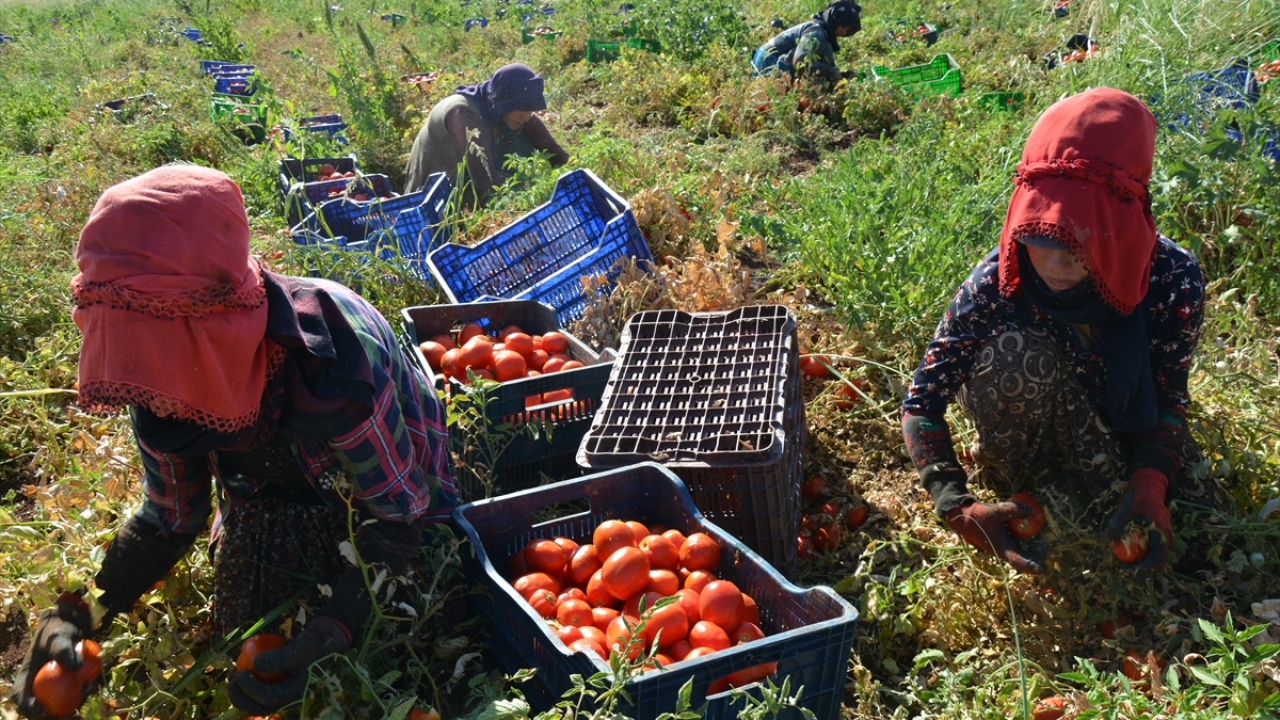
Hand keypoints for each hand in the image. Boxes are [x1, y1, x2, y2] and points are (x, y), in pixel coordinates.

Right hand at [9, 594, 93, 719]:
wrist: (73, 624)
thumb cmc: (61, 628)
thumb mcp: (59, 636)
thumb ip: (63, 649)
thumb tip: (76, 667)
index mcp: (27, 675)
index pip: (21, 696)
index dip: (28, 708)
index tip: (41, 712)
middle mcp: (38, 684)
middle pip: (39, 707)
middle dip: (51, 717)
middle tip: (68, 716)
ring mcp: (54, 685)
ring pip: (58, 705)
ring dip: (68, 710)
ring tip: (81, 706)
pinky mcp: (69, 683)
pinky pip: (74, 695)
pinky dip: (82, 697)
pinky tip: (91, 692)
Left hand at [227, 617, 349, 713]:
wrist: (323, 641)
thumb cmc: (314, 645)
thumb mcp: (300, 649)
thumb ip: (280, 658)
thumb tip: (255, 665)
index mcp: (296, 693)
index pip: (270, 698)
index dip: (252, 689)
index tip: (241, 673)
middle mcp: (289, 698)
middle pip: (261, 707)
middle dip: (241, 698)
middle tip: (230, 682)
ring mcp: (283, 692)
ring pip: (257, 702)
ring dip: (241, 694)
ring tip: (230, 678)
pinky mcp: (278, 685)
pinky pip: (259, 690)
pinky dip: (247, 684)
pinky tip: (239, 671)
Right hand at [945, 500, 1042, 572]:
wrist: (963, 518)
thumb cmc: (978, 516)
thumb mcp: (995, 511)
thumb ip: (1013, 510)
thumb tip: (1030, 510)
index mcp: (1001, 548)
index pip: (1019, 562)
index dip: (1032, 566)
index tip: (1043, 568)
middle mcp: (1002, 551)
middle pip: (1023, 559)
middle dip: (1035, 556)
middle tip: (1044, 547)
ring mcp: (1001, 548)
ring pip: (1019, 553)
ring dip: (1030, 550)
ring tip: (1041, 542)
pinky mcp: (1000, 543)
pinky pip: (1015, 547)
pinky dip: (1023, 543)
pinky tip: (1028, 532)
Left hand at [1106, 468, 1171, 579]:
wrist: (1148, 491)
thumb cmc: (1138, 500)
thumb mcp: (1126, 510)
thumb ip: (1118, 524)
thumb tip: (1109, 539)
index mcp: (1163, 536)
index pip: (1157, 560)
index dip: (1144, 569)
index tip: (1128, 572)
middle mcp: (1165, 542)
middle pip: (1155, 564)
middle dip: (1140, 571)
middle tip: (1121, 570)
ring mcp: (1160, 542)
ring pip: (1151, 561)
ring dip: (1138, 564)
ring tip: (1121, 563)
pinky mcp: (1154, 541)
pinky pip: (1147, 554)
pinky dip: (1137, 557)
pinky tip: (1123, 554)